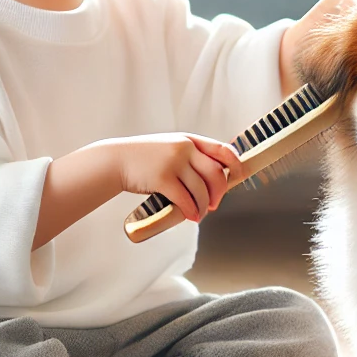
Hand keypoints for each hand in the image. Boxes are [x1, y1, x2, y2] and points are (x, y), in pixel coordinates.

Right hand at [107, 133, 246, 222]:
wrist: (116, 160)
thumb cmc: (143, 158)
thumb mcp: (169, 147)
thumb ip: (189, 156)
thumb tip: (212, 178)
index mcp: (188, 140)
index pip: (221, 149)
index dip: (235, 163)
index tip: (239, 176)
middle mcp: (183, 148)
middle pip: (215, 174)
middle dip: (219, 193)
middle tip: (214, 205)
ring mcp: (173, 162)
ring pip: (201, 190)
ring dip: (203, 206)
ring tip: (199, 214)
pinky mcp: (162, 178)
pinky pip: (185, 199)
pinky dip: (190, 211)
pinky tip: (190, 216)